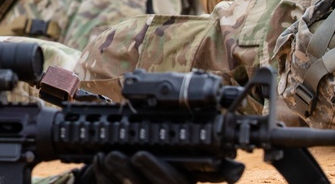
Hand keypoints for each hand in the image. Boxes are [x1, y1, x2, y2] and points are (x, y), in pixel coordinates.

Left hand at [75, 151, 243, 183]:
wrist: (152, 180)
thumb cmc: (177, 172)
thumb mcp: (196, 169)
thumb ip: (213, 167)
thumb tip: (238, 167)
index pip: (171, 182)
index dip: (155, 170)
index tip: (139, 154)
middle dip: (126, 172)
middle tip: (112, 155)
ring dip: (111, 175)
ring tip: (103, 156)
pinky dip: (103, 177)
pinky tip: (97, 161)